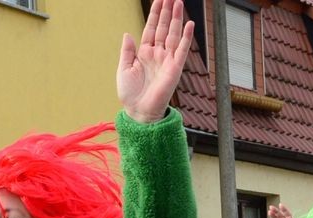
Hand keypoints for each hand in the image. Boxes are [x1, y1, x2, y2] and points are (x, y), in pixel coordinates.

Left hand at [117, 0, 193, 123]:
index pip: (151, 28)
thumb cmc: (130, 94)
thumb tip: (128, 33)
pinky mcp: (175, 68)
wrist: (138, 111)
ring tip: (179, 3)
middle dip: (167, 12)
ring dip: (177, 19)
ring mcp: (167, 60)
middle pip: (164, 28)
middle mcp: (157, 54)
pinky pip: (182, 50)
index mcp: (144, 52)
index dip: (155, 14)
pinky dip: (186, 37)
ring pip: (173, 34)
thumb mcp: (123, 69)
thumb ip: (127, 51)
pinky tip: (189, 24)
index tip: (159, 0)